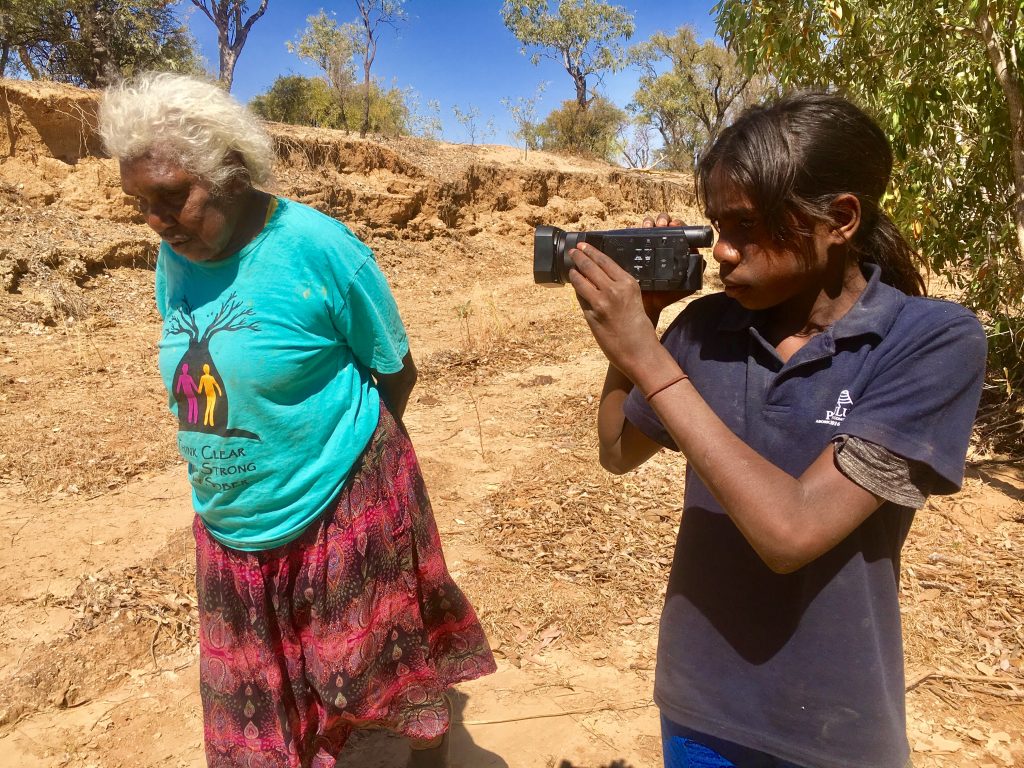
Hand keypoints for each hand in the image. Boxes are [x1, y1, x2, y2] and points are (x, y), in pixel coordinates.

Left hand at [568, 241, 667, 382]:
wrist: (639, 351)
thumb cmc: (641, 328)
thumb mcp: (636, 300)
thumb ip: (621, 288)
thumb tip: (601, 277)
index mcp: (628, 283)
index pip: (605, 261)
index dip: (592, 251)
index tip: (584, 245)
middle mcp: (614, 289)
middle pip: (590, 267)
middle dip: (579, 257)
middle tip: (572, 251)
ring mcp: (601, 302)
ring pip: (581, 281)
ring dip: (574, 273)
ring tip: (570, 268)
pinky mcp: (592, 315)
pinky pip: (580, 298)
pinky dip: (577, 291)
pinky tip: (575, 286)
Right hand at [640, 212, 691, 318]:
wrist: (648, 305)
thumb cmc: (667, 294)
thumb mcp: (687, 284)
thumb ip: (697, 270)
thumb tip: (702, 257)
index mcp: (675, 248)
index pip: (678, 229)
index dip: (678, 224)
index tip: (675, 226)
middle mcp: (661, 244)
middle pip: (662, 223)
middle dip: (663, 220)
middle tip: (662, 226)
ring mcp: (646, 247)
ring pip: (648, 226)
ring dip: (649, 222)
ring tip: (649, 227)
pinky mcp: (633, 251)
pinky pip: (631, 236)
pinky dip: (633, 230)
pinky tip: (635, 230)